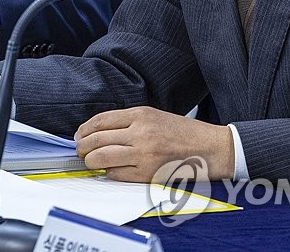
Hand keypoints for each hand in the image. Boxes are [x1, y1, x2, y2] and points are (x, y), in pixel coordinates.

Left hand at [74, 106, 235, 181]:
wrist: (210, 148)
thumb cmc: (182, 132)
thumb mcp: (153, 116)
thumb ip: (127, 122)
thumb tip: (98, 132)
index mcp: (140, 115)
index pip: (100, 121)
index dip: (84, 130)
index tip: (79, 135)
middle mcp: (140, 133)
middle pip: (97, 140)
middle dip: (83, 147)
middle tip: (80, 151)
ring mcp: (144, 154)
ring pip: (103, 158)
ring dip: (91, 162)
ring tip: (90, 162)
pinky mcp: (149, 173)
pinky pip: (118, 174)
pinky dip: (109, 173)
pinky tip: (110, 171)